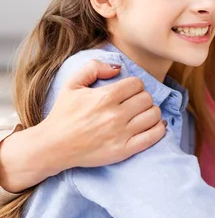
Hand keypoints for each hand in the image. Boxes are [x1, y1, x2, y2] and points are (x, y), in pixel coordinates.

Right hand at [41, 59, 166, 171]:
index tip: (128, 91)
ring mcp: (121, 133)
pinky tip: (154, 125)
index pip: (137, 83)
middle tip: (134, 103)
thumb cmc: (63, 114)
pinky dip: (159, 128)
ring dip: (151, 112)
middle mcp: (115, 115)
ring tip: (142, 114)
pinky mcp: (124, 150)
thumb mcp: (72, 84)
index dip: (134, 86)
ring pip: (153, 115)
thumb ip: (94, 67)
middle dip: (142, 98)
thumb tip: (118, 67)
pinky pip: (153, 136)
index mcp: (105, 97)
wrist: (52, 146)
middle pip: (147, 98)